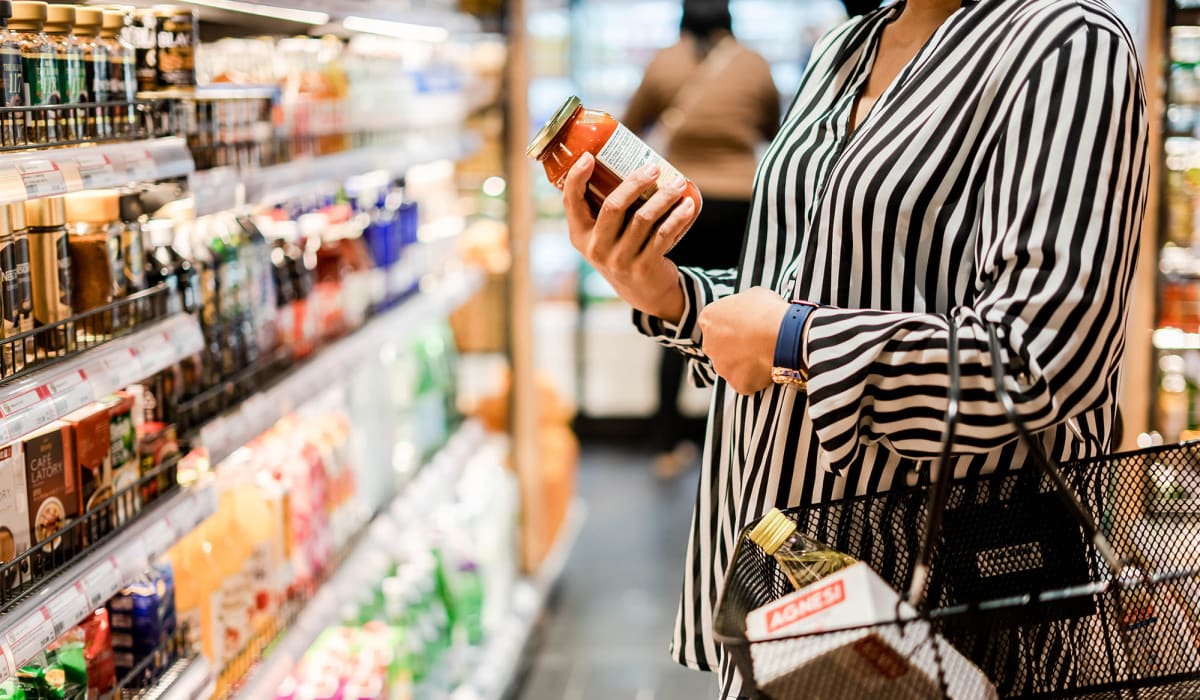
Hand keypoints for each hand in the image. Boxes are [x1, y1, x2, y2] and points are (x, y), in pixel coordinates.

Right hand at [563, 152, 695, 322]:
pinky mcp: (644, 268)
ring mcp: (619, 260)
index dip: (576, 178)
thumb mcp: (605, 235)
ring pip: (643, 218)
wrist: (644, 292)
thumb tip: (626, 160)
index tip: (588, 156)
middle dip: (635, 182)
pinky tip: (688, 205)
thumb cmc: (624, 250)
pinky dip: (678, 217)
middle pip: (613, 206)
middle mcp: (596, 249)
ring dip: (664, 197)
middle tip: (653, 167)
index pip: (570, 203)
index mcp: (580, 236)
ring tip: (678, 183)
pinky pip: (663, 235)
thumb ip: (606, 208)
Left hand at [699, 287, 790, 394]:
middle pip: (721, 346)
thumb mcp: (753, 295)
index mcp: (708, 319)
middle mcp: (709, 344)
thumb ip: (743, 304)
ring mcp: (721, 366)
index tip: (747, 324)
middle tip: (756, 340)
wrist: (782, 335)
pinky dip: (755, 376)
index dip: (733, 323)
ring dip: (744, 361)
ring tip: (764, 353)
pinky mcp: (736, 383)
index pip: (715, 322)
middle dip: (736, 344)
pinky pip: (745, 381)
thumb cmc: (768, 311)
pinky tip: (768, 366)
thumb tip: (748, 309)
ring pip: (731, 365)